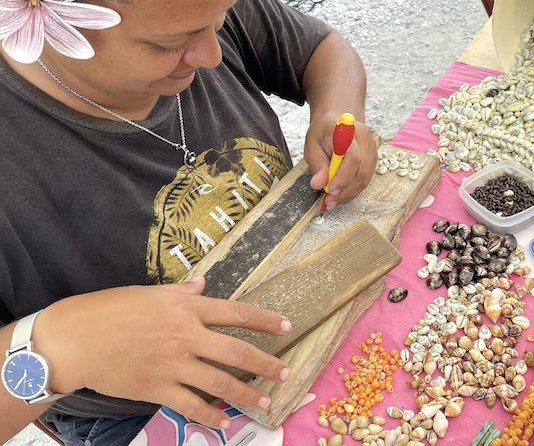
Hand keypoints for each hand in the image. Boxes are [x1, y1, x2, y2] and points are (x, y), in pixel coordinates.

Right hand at [35, 276, 290, 428]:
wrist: (75, 339)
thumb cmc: (110, 310)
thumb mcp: (149, 292)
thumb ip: (181, 291)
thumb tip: (202, 284)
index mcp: (186, 308)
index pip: (235, 313)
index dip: (264, 320)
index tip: (286, 326)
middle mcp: (186, 336)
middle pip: (235, 352)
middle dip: (265, 365)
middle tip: (285, 373)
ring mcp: (173, 365)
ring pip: (219, 383)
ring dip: (246, 394)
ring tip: (266, 403)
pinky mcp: (157, 389)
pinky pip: (191, 405)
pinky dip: (210, 416)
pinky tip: (224, 422)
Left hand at [305, 111, 376, 209]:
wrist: (335, 121)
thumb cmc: (323, 131)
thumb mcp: (312, 145)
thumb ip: (317, 164)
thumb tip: (318, 183)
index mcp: (347, 131)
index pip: (353, 156)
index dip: (344, 176)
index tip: (331, 190)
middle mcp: (364, 138)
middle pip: (362, 169)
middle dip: (346, 189)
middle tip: (330, 200)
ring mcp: (371, 148)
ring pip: (365, 177)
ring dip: (350, 193)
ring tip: (334, 201)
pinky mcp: (372, 158)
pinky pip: (366, 178)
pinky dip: (353, 190)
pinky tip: (342, 195)